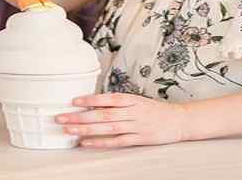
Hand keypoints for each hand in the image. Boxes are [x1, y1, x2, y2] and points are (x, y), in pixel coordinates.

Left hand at [56, 93, 189, 147]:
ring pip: (107, 127)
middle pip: (102, 114)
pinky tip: (86, 142)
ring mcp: (136, 126)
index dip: (90, 99)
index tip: (73, 101)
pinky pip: (117, 141)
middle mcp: (132, 112)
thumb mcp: (137, 100)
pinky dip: (100, 142)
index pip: (107, 98)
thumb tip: (93, 103)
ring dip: (86, 129)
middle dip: (80, 116)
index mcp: (131, 99)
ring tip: (69, 130)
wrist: (180, 120)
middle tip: (61, 118)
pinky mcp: (139, 139)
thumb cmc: (154, 110)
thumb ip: (117, 102)